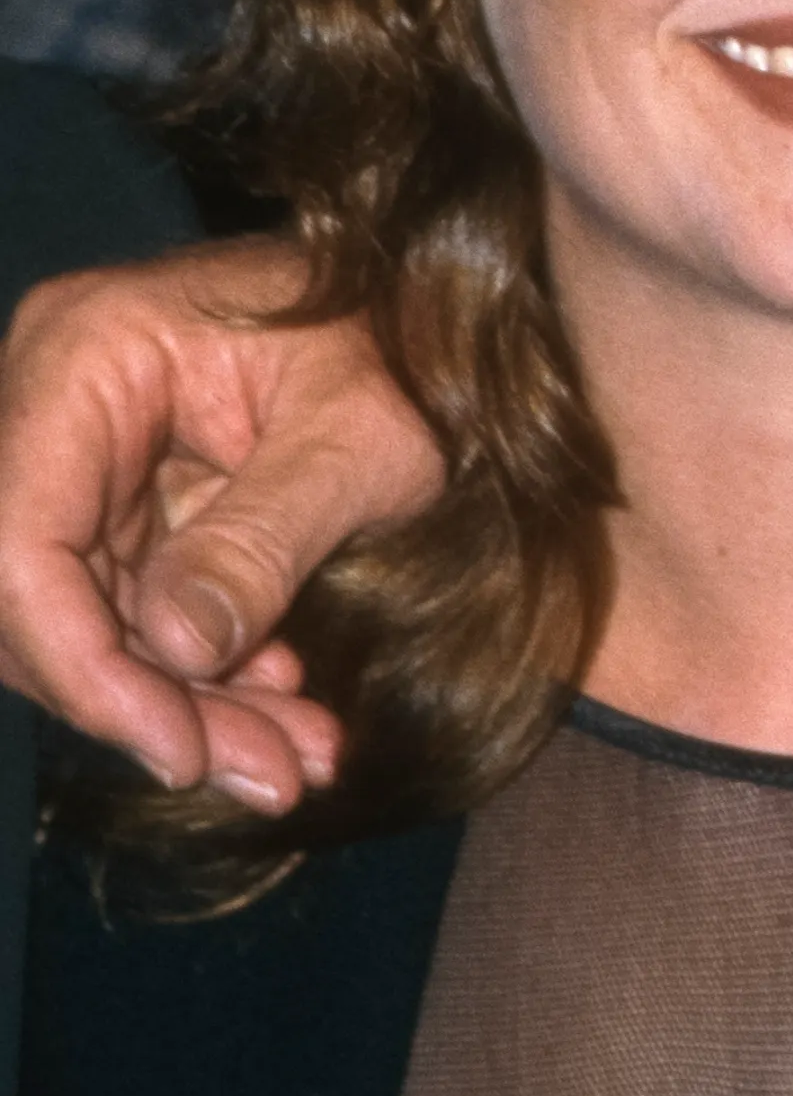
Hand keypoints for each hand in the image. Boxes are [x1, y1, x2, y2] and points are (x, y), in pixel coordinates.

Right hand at [0, 243, 439, 810]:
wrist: (447, 319)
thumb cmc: (420, 344)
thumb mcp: (368, 438)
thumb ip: (268, 537)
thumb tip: (177, 651)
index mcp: (88, 354)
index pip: (18, 543)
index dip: (82, 665)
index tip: (178, 751)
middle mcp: (57, 406)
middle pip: (40, 598)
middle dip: (148, 704)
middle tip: (269, 776)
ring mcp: (84, 462)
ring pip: (88, 625)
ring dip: (187, 709)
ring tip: (295, 762)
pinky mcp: (125, 510)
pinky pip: (135, 618)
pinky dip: (206, 679)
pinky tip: (287, 715)